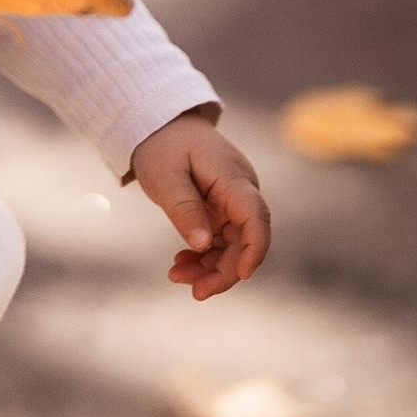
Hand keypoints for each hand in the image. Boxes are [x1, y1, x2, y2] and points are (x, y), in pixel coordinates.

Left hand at [128, 110, 270, 297]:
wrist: (160, 124)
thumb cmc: (162, 145)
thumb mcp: (164, 177)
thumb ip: (184, 209)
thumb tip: (203, 245)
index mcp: (232, 179)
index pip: (256, 217)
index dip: (254, 249)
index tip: (243, 275)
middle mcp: (240, 191)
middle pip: (245, 240)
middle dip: (223, 271)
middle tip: (194, 292)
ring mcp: (233, 202)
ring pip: (233, 246)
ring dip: (210, 268)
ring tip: (177, 276)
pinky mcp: (222, 210)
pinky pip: (220, 240)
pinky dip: (203, 256)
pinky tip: (182, 264)